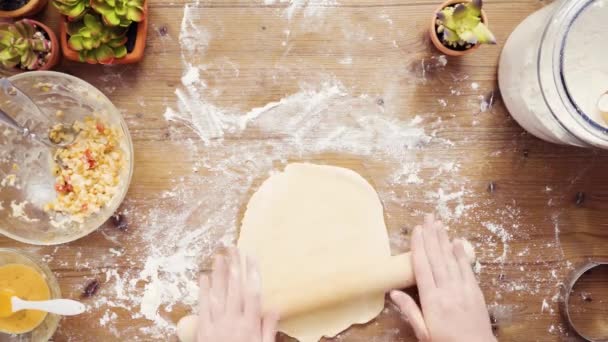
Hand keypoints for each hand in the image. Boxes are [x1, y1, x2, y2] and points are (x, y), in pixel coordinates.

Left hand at [196, 249, 278, 341]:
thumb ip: (268, 329)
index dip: (252, 273)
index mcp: (250, 325)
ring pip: (218, 294)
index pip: (252, 293)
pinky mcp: (203, 330)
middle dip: (235, 267)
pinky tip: (204, 277)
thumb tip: (276, 308)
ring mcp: (216, 325)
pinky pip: (203, 307)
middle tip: (234, 248)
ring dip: (219, 274)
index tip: (252, 256)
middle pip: (234, 289)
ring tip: (220, 256)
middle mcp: (233, 322)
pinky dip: (203, 291)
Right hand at [390, 215, 494, 341]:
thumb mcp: (423, 332)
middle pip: (437, 258)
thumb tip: (393, 292)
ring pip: (451, 260)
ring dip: (444, 240)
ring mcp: (463, 290)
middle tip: (428, 217)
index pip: (422, 267)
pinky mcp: (476, 292)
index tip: (416, 230)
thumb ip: (410, 310)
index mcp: (432, 300)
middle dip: (432, 236)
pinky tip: (457, 242)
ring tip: (439, 224)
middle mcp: (447, 290)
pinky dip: (462, 254)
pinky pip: (467, 269)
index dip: (419, 247)